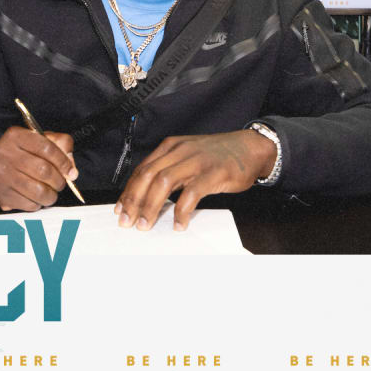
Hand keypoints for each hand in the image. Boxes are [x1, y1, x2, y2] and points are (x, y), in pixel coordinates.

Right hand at [0, 126, 76, 210]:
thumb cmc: (22, 154)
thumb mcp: (40, 140)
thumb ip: (61, 145)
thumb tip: (71, 169)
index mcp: (15, 136)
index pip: (46, 148)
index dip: (63, 162)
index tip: (71, 171)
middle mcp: (4, 153)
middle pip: (44, 171)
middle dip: (59, 180)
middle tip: (60, 183)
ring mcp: (1, 175)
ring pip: (38, 191)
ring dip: (51, 195)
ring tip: (51, 192)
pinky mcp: (1, 194)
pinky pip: (29, 204)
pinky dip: (38, 204)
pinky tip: (35, 197)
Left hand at [115, 130, 275, 230]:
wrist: (250, 147)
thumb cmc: (218, 156)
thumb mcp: (188, 156)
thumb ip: (170, 170)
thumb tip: (149, 195)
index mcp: (171, 147)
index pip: (142, 169)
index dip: (128, 191)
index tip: (120, 209)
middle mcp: (180, 151)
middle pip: (147, 175)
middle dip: (134, 200)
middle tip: (128, 220)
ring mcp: (197, 161)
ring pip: (163, 182)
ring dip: (151, 206)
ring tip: (146, 224)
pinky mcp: (213, 173)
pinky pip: (192, 193)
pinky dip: (182, 211)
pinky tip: (179, 224)